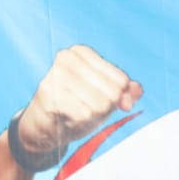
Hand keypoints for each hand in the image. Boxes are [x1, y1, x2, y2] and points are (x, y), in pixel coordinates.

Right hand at [16, 46, 142, 153]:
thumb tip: (137, 90)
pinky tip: (67, 118)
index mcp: (81, 52)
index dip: (118, 97)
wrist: (41, 128)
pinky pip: (85, 114)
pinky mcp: (51, 96)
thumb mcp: (103, 96)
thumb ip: (124, 90)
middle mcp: (67, 58)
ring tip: (75, 113)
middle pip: (113, 92)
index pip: (121, 80)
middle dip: (104, 107)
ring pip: (100, 104)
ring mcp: (57, 76)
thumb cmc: (75, 107)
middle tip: (84, 108)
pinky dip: (80, 122)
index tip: (100, 100)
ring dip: (92, 116)